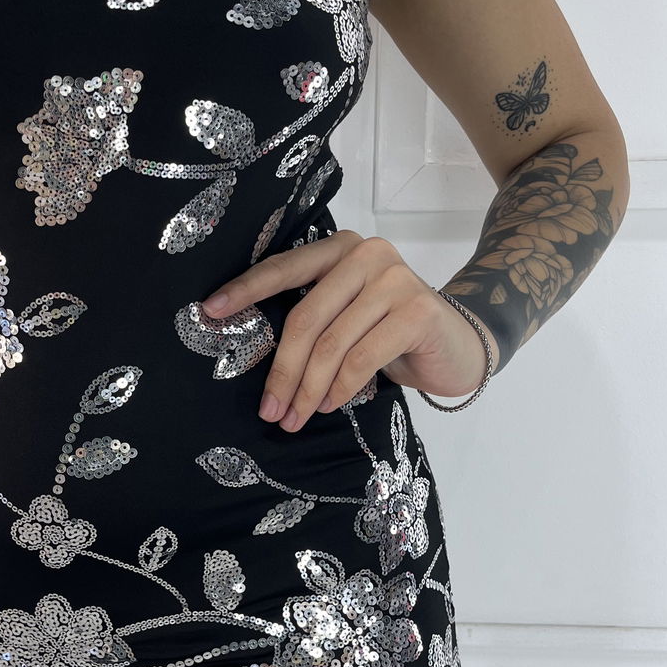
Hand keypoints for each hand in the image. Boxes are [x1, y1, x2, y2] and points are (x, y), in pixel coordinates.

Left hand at [201, 231, 494, 430]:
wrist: (458, 345)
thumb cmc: (390, 334)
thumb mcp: (345, 316)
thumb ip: (311, 316)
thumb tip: (254, 355)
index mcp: (339, 249)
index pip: (283, 268)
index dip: (245, 290)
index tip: (208, 312)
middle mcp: (366, 254)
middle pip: (305, 318)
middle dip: (282, 371)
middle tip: (269, 411)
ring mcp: (395, 279)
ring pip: (332, 344)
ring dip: (308, 389)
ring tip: (295, 418)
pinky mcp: (418, 311)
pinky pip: (362, 358)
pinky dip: (340, 389)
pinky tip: (329, 405)